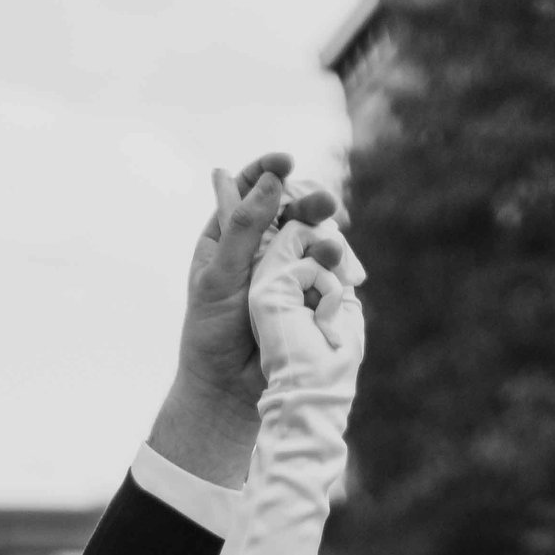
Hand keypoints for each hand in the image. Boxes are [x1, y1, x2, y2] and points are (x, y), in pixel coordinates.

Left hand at [149, 151, 346, 491]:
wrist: (227, 393)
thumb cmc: (210, 335)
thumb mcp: (220, 277)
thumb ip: (242, 228)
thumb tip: (271, 181)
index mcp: (228, 234)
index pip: (249, 188)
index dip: (268, 169)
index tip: (286, 161)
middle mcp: (259, 247)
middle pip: (290, 208)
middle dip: (311, 202)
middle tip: (326, 204)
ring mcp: (286, 271)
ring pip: (314, 238)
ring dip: (327, 237)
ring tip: (333, 248)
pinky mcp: (306, 295)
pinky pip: (327, 272)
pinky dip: (337, 268)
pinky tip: (343, 273)